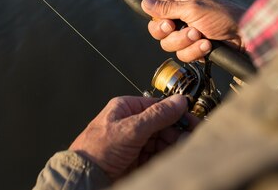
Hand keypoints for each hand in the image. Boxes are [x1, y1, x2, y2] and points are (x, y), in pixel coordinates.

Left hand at [69, 95, 196, 180]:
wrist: (86, 176)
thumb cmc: (98, 149)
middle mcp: (130, 122)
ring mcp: (133, 141)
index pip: (157, 106)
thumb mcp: (131, 128)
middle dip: (176, 131)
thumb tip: (178, 101)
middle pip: (161, 124)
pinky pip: (156, 153)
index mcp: (125, 108)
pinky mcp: (135, 158)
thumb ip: (157, 115)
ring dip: (173, 144)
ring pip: (161, 140)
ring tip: (182, 149)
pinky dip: (165, 155)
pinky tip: (172, 157)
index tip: (191, 120)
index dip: (175, 113)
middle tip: (189, 137)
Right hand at [119, 0, 243, 61]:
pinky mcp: (193, 48)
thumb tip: (145, 2)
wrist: (246, 38)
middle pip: (154, 26)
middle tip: (175, 27)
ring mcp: (186, 32)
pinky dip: (195, 52)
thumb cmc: (224, 17)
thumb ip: (167, 7)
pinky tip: (207, 46)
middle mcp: (179, 15)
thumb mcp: (194, 8)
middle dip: (165, 30)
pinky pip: (182, 54)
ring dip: (184, 42)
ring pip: (167, 44)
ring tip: (200, 36)